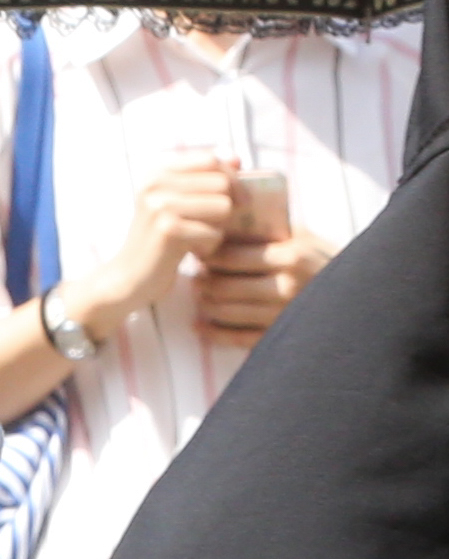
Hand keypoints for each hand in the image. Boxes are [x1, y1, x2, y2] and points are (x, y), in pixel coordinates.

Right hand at [71, 161, 237, 331]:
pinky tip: (190, 251)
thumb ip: (205, 179)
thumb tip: (237, 159)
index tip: (232, 199)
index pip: (210, 160)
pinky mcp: (168, 230)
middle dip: (227, 206)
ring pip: (224, 207)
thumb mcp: (177, 202)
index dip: (231, 178)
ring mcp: (159, 206)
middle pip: (222, 183)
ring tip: (197, 237)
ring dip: (219, 227)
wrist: (129, 275)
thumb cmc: (160, 238)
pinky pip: (215, 232)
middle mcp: (154, 184)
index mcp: (156, 172)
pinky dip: (210, 246)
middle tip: (210, 225)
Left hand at [194, 227, 332, 340]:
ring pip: (226, 312)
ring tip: (202, 296)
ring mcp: (284, 315)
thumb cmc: (322, 260)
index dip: (206, 256)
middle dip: (203, 282)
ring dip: (206, 305)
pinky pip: (237, 338)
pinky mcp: (281, 336)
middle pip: (222, 286)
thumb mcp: (301, 236)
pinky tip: (201, 326)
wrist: (361, 294)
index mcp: (290, 256)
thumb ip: (266, 228)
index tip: (198, 253)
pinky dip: (213, 333)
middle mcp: (287, 286)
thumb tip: (220, 220)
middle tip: (196, 277)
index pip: (228, 257)